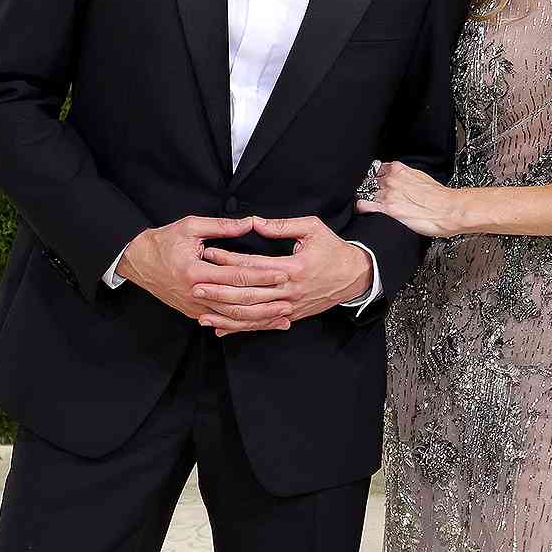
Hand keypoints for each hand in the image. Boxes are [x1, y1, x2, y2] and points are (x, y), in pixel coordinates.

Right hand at [118, 215, 294, 326]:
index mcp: (195, 271)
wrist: (137, 262)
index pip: (236, 276)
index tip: (284, 272)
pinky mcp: (194, 313)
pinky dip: (244, 324)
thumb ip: (222, 226)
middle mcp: (195, 293)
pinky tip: (261, 324)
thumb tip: (250, 223)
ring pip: (233, 318)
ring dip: (260, 319)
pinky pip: (223, 322)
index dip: (262, 276)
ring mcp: (195, 307)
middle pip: (238, 302)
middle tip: (290, 298)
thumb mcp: (190, 226)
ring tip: (283, 317)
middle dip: (267, 301)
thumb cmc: (163, 241)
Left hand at [198, 215, 372, 334]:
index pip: (254, 266)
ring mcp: (290, 307)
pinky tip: (221, 329)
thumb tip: (255, 222)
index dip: (230, 260)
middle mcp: (289, 291)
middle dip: (220, 291)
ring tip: (201, 312)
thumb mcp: (313, 229)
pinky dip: (241, 328)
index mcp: (293, 267)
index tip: (209, 254)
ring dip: (226, 315)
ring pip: (252, 315)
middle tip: (195, 286)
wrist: (356, 277)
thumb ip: (282, 226)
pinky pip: (262, 325)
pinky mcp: (290, 317)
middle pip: (248, 293)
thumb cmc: (334, 250)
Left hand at [356, 161, 464, 238]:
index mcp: (398, 169)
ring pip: (366, 193)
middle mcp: (391, 179)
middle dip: (370, 189)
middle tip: (375, 198)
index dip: (375, 178)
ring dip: (367, 199)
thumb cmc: (440, 198)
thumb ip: (406, 177)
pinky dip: (361, 208)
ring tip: (372, 206)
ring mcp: (388, 194)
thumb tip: (399, 180)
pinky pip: (363, 205)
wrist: (450, 210)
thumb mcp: (421, 177)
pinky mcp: (387, 209)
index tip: (375, 184)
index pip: (376, 169)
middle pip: (369, 182)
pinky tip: (365, 212)